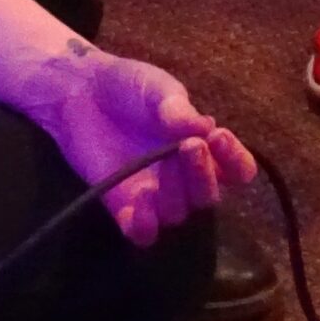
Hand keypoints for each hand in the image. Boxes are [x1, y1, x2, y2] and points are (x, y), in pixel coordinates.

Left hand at [13, 40, 258, 245]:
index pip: (236, 170)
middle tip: (189, 147)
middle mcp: (184, 177)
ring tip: (162, 160)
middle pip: (208, 197)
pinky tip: (142, 206)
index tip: (219, 137)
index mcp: (203, 148)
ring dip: (175, 192)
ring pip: (178, 213)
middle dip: (203, 175)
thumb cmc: (130, 87)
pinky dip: (145, 226)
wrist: (82, 92)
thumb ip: (179, 110)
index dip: (236, 160)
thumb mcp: (158, 89)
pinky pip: (142, 233)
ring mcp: (155, 195)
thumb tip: (204, 128)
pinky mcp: (123, 207)